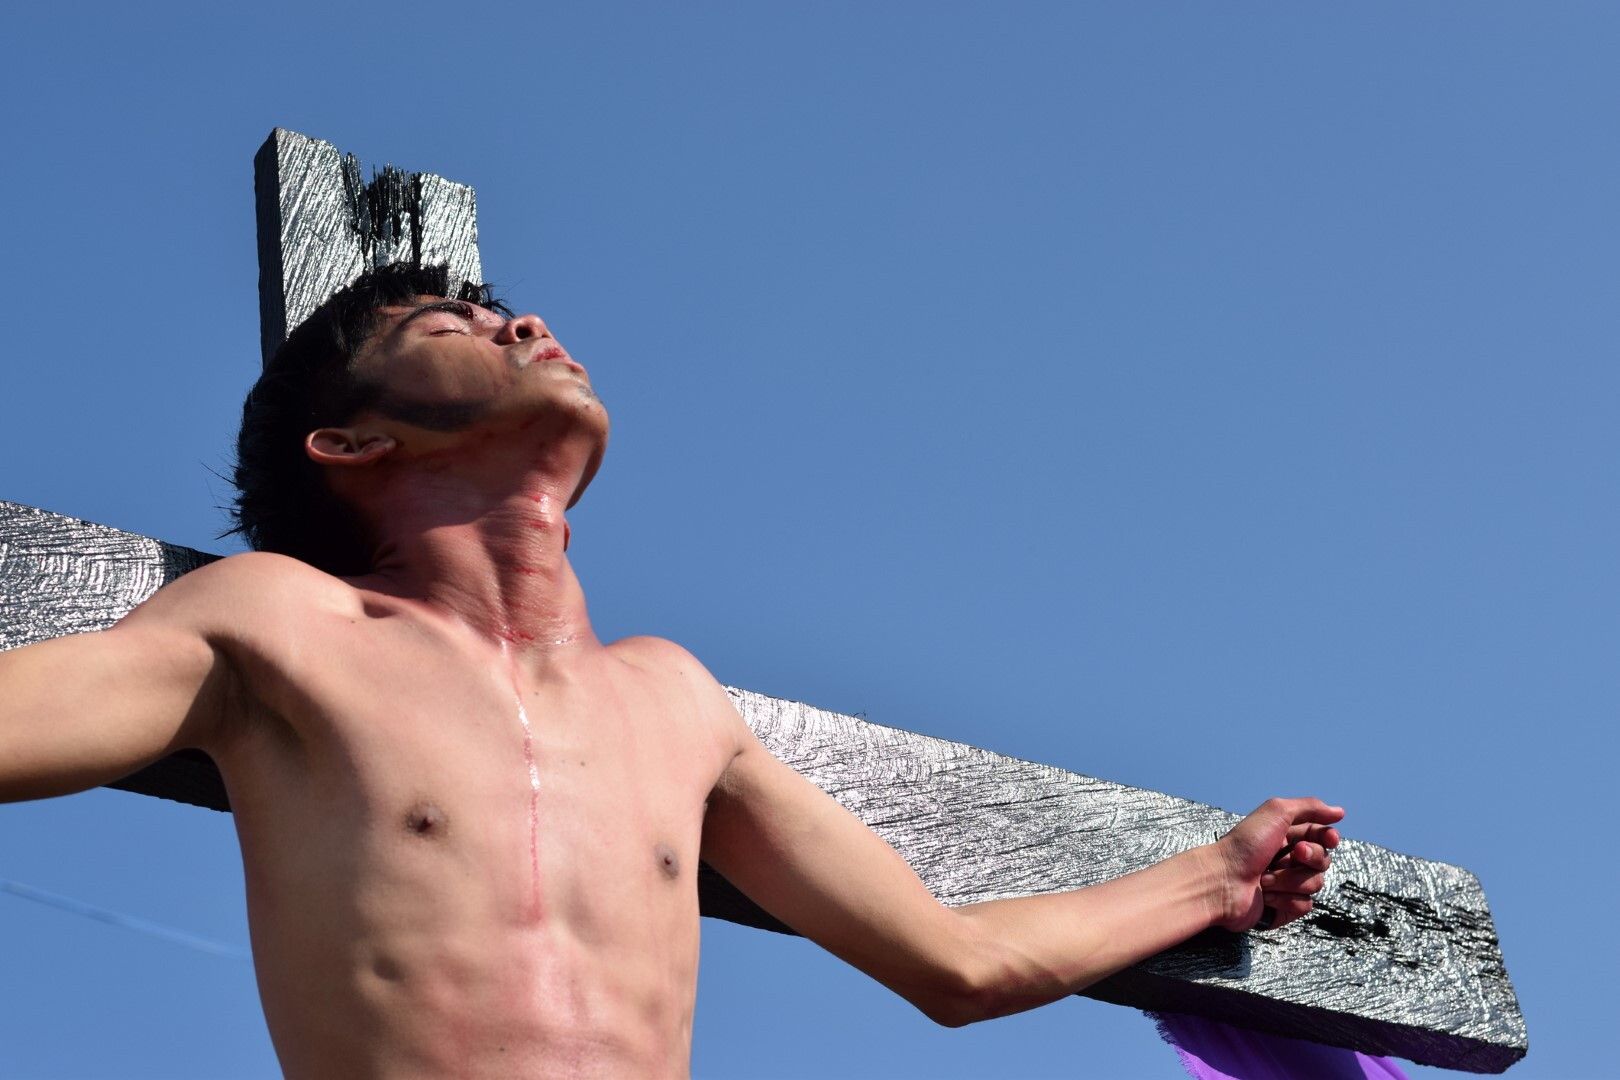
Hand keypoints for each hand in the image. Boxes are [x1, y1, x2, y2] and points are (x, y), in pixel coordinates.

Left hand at [1211, 797, 1343, 932]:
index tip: (1329, 839)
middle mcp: (1287, 860)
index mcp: (1285, 837)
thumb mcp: (1275, 812)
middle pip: (1323, 860)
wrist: (1221, 881)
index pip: (1322, 837)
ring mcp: (1286, 884)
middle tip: (1294, 854)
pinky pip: (1305, 905)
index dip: (1329, 838)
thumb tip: (1339, 812)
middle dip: (1311, 857)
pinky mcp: (1284, 908)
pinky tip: (1267, 896)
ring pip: (1316, 884)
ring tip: (1265, 879)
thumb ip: (1309, 807)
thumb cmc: (1244, 845)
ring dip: (1291, 880)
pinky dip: (1287, 900)